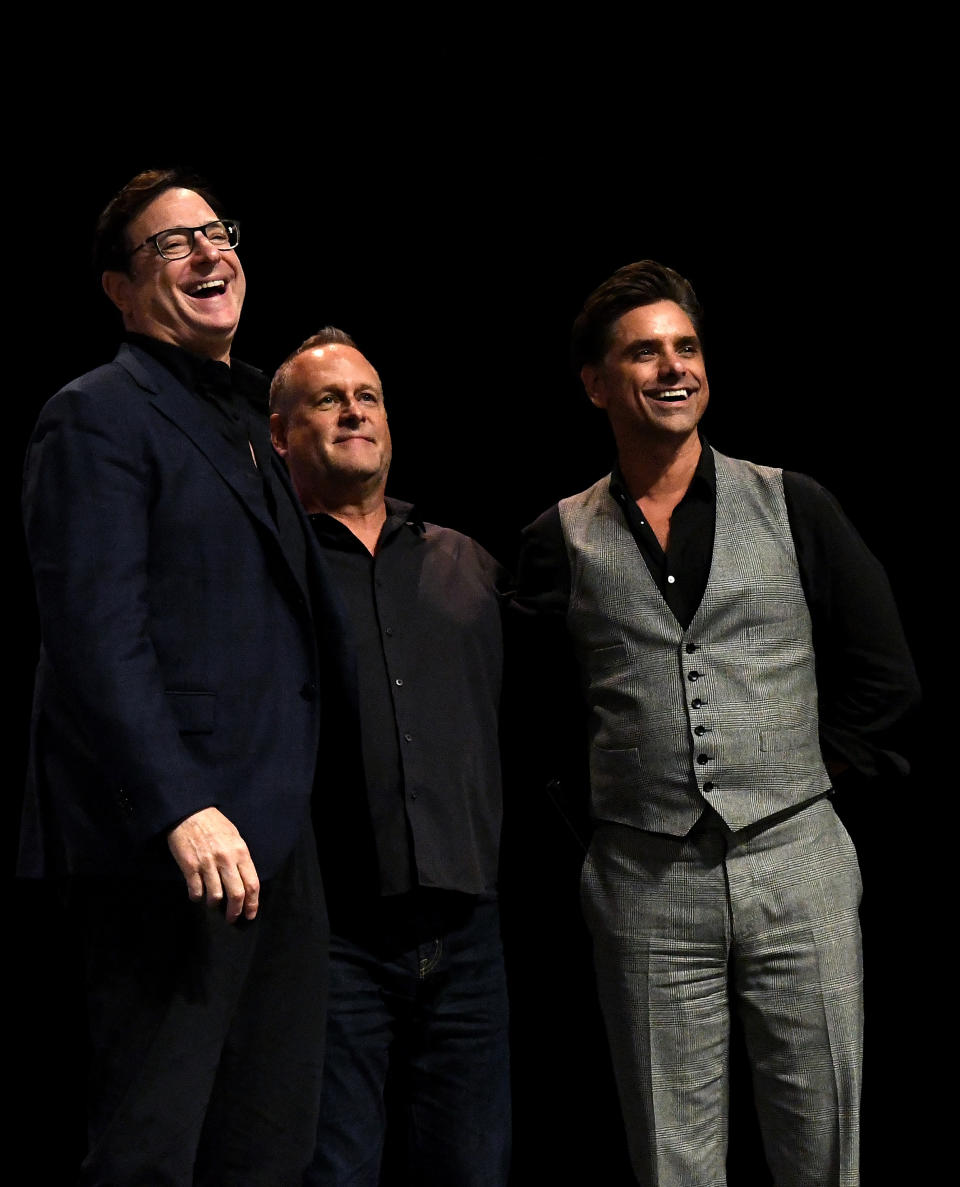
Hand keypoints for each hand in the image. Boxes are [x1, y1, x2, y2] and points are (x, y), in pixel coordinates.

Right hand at [167, 807, 259, 922]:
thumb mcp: (234, 836)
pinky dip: (197, 897)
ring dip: (214, 905)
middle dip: (235, 911)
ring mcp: (207, 864)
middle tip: (232, 918)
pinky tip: (197, 895)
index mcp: (240, 852)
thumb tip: (244, 880)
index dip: (253, 903)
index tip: (250, 914)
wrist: (189, 813)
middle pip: (236, 894)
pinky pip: (196, 891)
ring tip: (213, 904)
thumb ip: (240, 857)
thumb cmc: (214, 824)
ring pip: (215, 896)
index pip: (252, 883)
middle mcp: (226, 859)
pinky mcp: (190, 867)